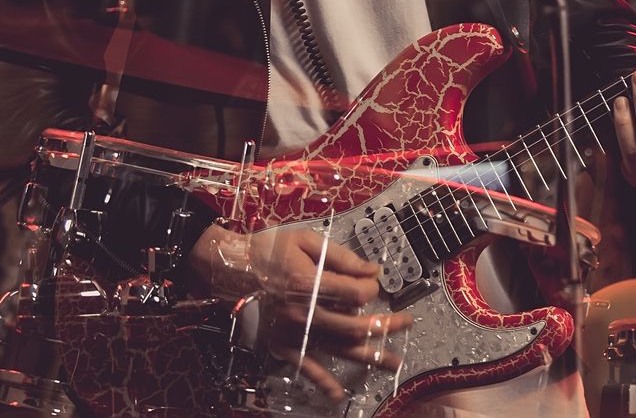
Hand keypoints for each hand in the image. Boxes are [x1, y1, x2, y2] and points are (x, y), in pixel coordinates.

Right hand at [188, 223, 411, 401]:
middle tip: (407, 322)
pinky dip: (322, 382)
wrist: (229, 269)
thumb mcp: (306, 240)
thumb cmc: (268, 250)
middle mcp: (301, 313)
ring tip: (393, 361)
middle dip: (385, 325)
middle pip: (354, 325)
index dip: (371, 286)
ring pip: (338, 348)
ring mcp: (292, 333)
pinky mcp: (281, 345)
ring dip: (369, 356)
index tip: (372, 280)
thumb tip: (373, 271)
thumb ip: (342, 257)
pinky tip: (338, 394)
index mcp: (307, 283)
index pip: (355, 293)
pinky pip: (305, 368)